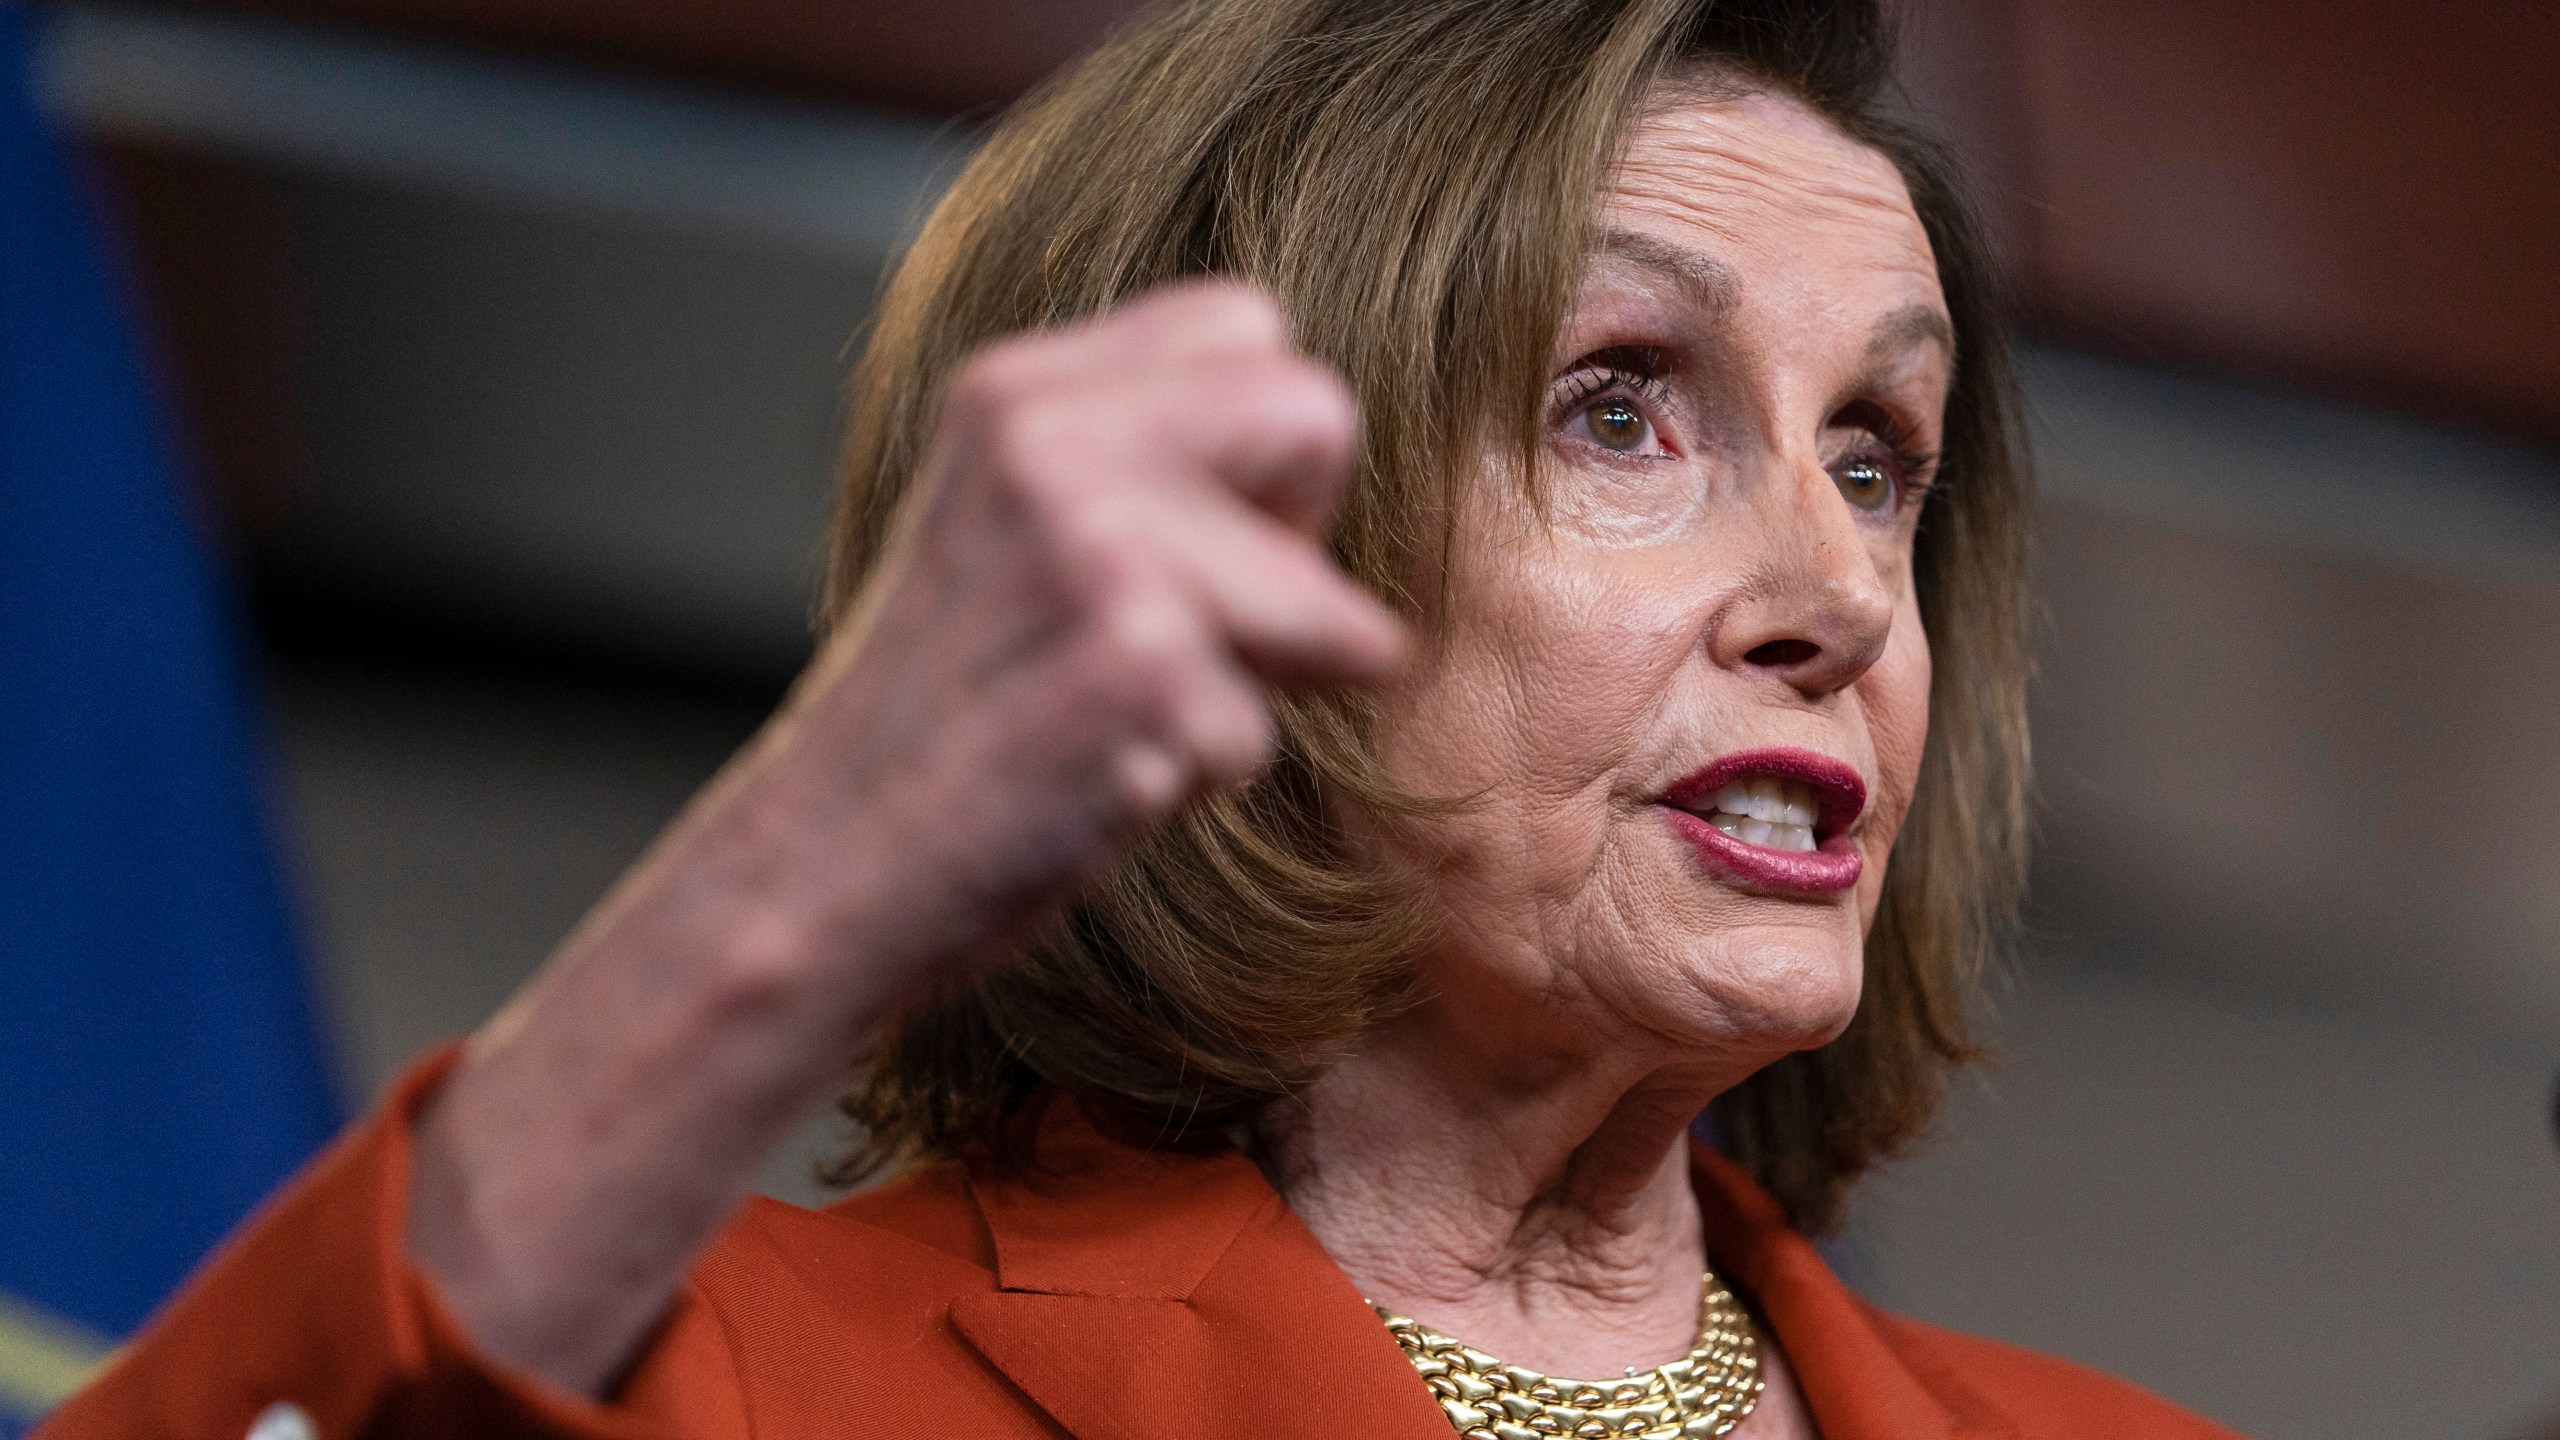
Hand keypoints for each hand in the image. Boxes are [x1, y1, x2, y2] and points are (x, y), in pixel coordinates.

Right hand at [752, 279, 1405, 999]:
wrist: (825, 865)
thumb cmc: (940, 720)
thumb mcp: (1004, 524)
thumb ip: (1124, 454)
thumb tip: (1312, 436)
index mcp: (1017, 390)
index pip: (1248, 326)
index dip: (1260, 447)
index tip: (1196, 539)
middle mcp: (1055, 442)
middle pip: (1316, 415)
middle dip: (1306, 539)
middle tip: (1207, 629)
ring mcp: (1098, 551)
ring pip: (1324, 601)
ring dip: (1256, 687)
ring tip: (1126, 717)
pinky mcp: (1138, 669)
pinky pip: (1266, 729)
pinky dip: (1201, 778)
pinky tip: (1093, 776)